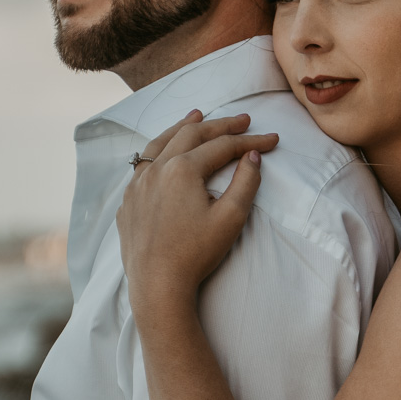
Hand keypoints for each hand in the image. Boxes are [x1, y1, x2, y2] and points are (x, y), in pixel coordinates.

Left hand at [116, 111, 278, 321]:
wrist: (158, 284)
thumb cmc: (196, 254)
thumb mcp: (231, 218)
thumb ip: (245, 182)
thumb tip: (252, 156)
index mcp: (183, 169)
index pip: (223, 147)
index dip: (250, 141)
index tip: (271, 140)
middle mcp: (156, 169)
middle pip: (192, 135)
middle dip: (220, 125)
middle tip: (242, 120)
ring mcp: (138, 184)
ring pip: (161, 143)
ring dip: (183, 127)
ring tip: (197, 114)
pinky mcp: (129, 201)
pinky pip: (143, 165)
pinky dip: (159, 150)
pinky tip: (164, 152)